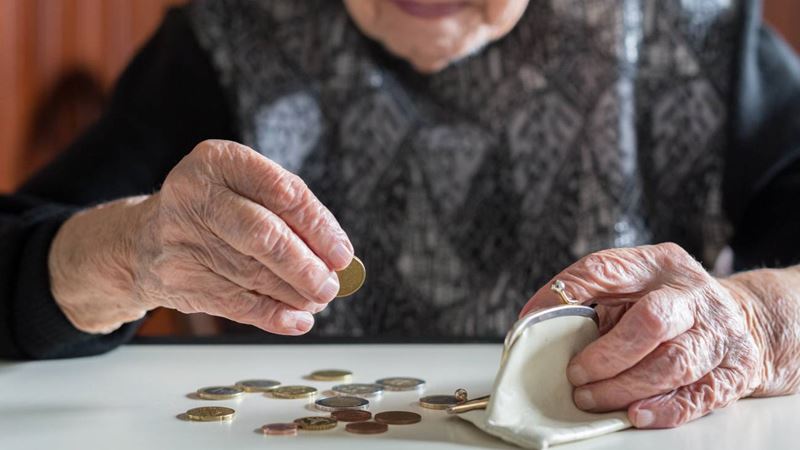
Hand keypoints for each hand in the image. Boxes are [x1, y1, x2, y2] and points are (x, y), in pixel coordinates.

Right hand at [50, 140, 352, 334]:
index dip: (319, 226)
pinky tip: (297, 320)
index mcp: (218, 161)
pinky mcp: (178, 278)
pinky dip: (273, 315)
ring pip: (253, 274)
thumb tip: (336, 256)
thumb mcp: (243, 189)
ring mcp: (181, 238)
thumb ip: (288, 212)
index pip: (282, 192)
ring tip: (318, 299)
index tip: (342, 253)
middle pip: (264, 236)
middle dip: (306, 266)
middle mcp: (194, 195)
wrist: (144, 239)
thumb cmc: (215, 210)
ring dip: (294, 293)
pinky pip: (236, 303)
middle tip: (331, 285)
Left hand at [519, 243, 764, 427]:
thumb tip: (536, 323)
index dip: (565, 292)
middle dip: (607, 354)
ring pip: (673, 363)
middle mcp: (691, 294)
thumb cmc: (669, 305)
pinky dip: (664, 409)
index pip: (606, 268)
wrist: (744, 320)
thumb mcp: (634, 286)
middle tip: (575, 374)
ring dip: (624, 387)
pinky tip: (635, 414)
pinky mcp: (734, 369)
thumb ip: (593, 299)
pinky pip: (698, 395)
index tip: (533, 319)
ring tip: (591, 398)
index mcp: (657, 264)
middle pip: (652, 321)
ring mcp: (718, 332)